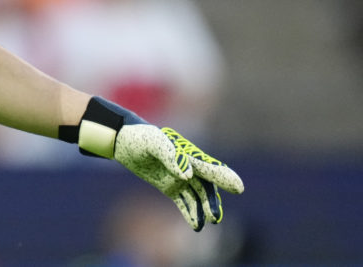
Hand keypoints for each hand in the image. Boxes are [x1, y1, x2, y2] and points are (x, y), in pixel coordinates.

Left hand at [59, 96, 243, 230]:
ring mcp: (180, 177)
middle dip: (212, 201)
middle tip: (216, 216)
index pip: (209, 167)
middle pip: (206, 186)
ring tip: (208, 222)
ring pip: (197, 196)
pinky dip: (191, 212)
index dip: (224, 177)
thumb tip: (188, 175)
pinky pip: (184, 201)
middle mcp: (188, 167)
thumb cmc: (140, 137)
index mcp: (188, 154)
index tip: (238, 187)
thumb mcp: (153, 142)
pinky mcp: (169, 186)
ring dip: (203, 209)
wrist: (124, 141)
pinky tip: (196, 225)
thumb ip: (171, 156)